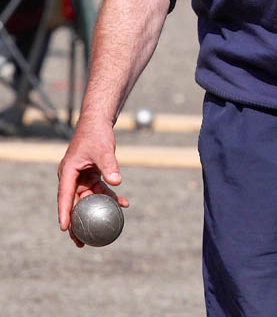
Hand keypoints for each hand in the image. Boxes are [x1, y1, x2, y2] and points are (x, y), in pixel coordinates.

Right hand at [57, 119, 128, 247]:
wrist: (99, 123)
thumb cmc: (97, 135)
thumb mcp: (103, 150)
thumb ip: (109, 165)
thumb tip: (117, 182)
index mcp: (68, 172)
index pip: (64, 196)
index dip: (64, 213)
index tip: (64, 229)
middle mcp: (72, 177)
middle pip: (73, 204)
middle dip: (76, 223)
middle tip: (80, 242)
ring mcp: (81, 177)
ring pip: (88, 199)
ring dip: (96, 212)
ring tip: (101, 233)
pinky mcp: (92, 175)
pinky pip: (100, 190)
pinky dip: (110, 197)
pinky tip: (124, 204)